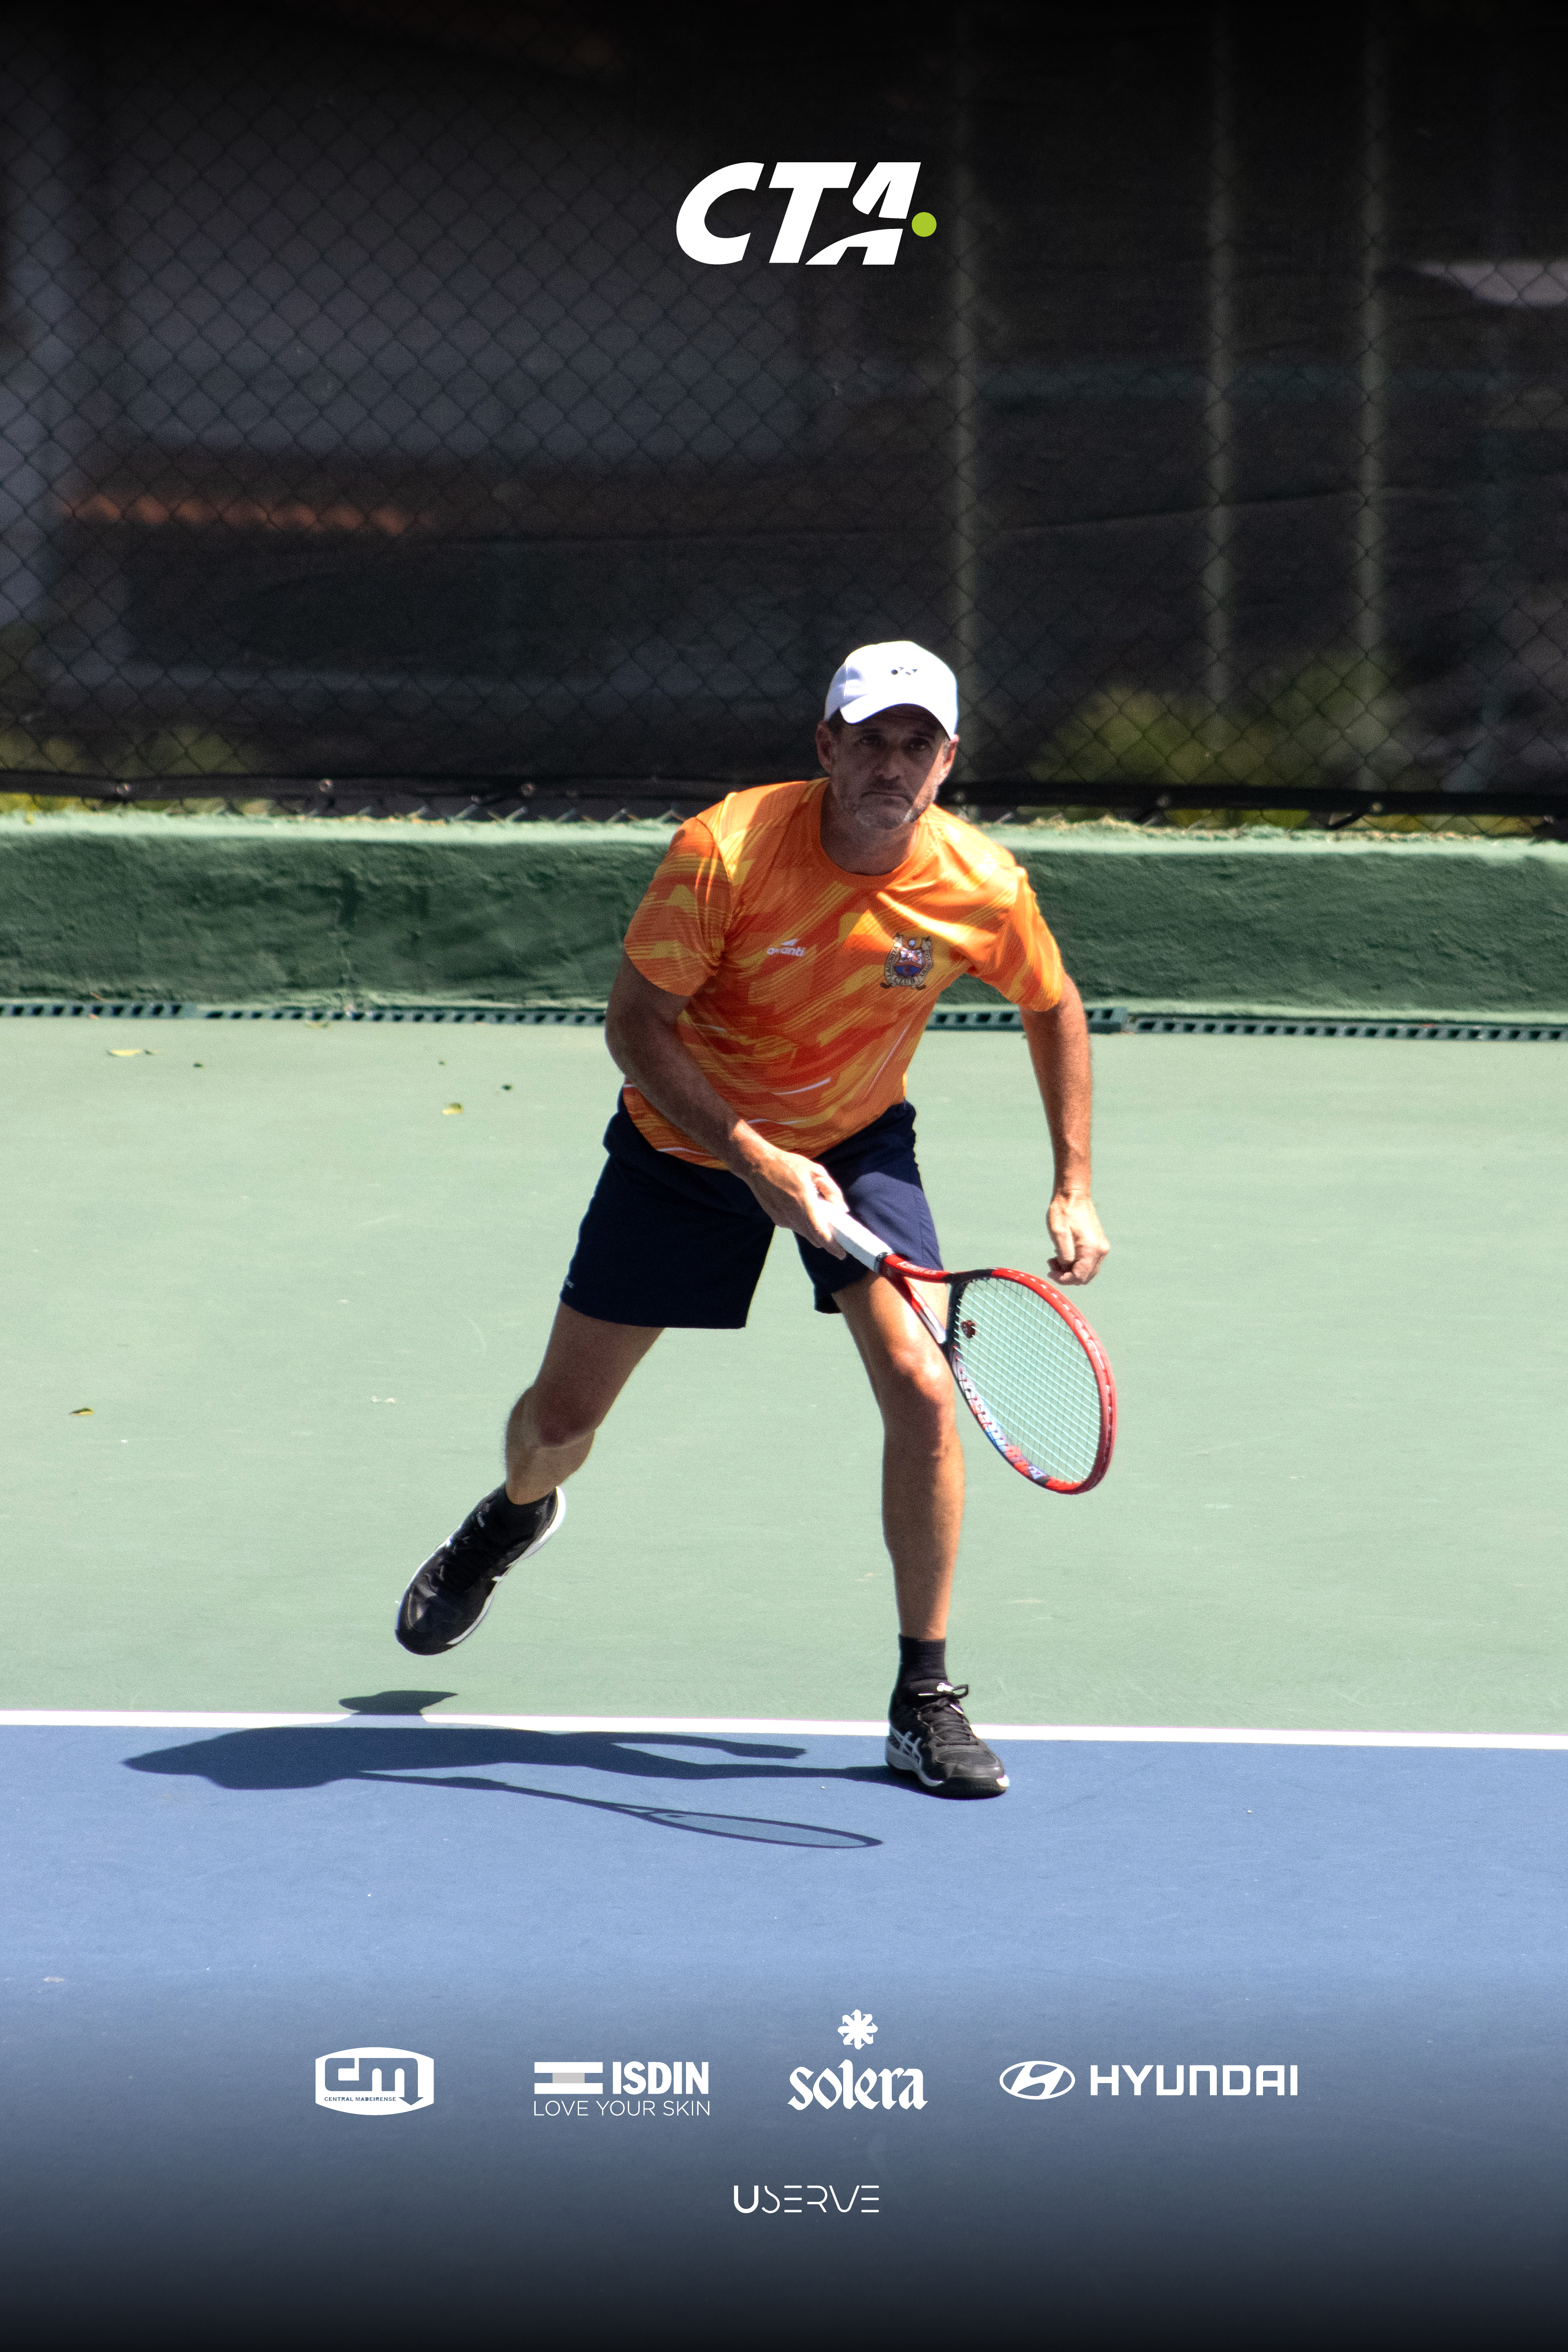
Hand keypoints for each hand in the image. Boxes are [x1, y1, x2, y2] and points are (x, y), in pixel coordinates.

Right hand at [734, 1139, 846, 1253]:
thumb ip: (831, 1190)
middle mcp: (792, 1215)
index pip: (819, 1232)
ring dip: (813, 1230)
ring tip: (819, 1216)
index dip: (832, 1246)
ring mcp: (782, 1219)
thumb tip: (842, 1209)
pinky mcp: (776, 1219)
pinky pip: (794, 1226)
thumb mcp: (815, 1171)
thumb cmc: (788, 1165)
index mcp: (804, 1202)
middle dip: (826, 1240)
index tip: (841, 1254)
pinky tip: (801, 1208)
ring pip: (804, 1232)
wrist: (758, 1165)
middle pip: (813, 1238)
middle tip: (837, 1236)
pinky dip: (802, 1223)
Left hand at [1047, 1189, 1107, 1284]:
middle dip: (1066, 1276)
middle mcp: (1100, 1250)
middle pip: (1085, 1278)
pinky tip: (1063, 1252)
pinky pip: (1088, 1262)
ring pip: (1086, 1271)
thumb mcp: (1058, 1235)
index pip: (1079, 1277)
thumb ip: (1064, 1256)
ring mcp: (1101, 1247)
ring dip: (1070, 1270)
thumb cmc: (1063, 1211)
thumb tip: (1067, 1269)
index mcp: (1091, 1249)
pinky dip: (1075, 1263)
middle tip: (1051, 1263)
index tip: (1050, 1272)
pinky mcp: (1098, 1244)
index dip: (1063, 1279)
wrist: (1073, 1195)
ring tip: (1055, 1257)